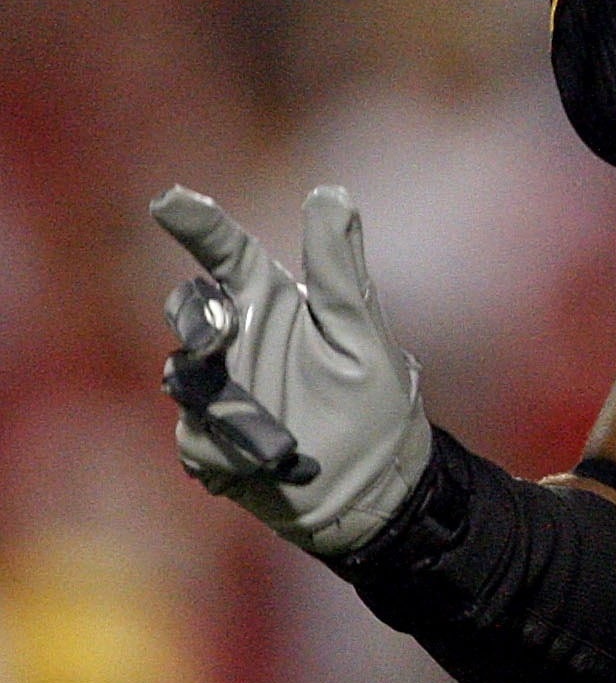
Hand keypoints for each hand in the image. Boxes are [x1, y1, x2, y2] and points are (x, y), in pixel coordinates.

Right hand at [149, 186, 432, 558]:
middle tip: (217, 335)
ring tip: (281, 436)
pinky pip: (198, 439)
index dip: (199, 225)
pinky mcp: (208, 444)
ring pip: (186, 379)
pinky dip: (236, 452)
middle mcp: (237, 343)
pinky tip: (275, 464)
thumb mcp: (361, 335)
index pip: (227, 254)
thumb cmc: (375, 405)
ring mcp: (218, 394)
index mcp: (275, 306)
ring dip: (230, 404)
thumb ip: (337, 270)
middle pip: (189, 311)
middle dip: (198, 320)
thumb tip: (331, 192)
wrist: (377, 490)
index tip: (170, 200)